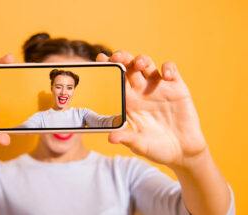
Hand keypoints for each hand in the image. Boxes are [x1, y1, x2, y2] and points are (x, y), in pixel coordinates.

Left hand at [97, 51, 206, 166]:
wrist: (182, 152)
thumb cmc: (156, 148)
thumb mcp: (140, 145)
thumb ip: (127, 138)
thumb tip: (110, 138)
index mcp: (129, 102)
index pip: (115, 80)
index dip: (108, 68)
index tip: (100, 59)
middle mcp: (141, 91)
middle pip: (129, 67)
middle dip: (122, 58)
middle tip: (116, 56)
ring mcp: (159, 88)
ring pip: (148, 65)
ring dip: (142, 60)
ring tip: (138, 63)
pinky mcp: (177, 88)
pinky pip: (172, 71)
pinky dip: (168, 68)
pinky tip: (166, 76)